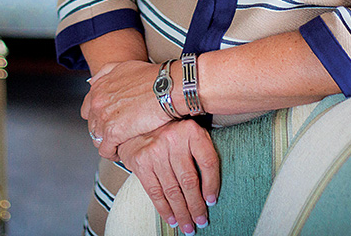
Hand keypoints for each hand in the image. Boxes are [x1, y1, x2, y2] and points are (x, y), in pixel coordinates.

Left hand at [82, 59, 169, 159]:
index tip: (106, 120)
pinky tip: (121, 152)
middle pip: (92, 125)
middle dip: (103, 130)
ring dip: (108, 143)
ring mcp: (103, 118)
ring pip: (97, 138)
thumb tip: (94, 81)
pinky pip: (105, 150)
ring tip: (119, 145)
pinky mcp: (113, 133)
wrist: (166, 87)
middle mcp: (98, 102)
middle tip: (115, 134)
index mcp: (99, 87)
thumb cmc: (152, 77)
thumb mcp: (124, 67)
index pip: (88, 108)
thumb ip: (106, 73)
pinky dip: (112, 153)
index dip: (98, 116)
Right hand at [117, 119, 219, 233]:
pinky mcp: (141, 162)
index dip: (212, 184)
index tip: (212, 201)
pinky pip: (155, 192)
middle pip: (189, 180)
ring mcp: (155, 151)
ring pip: (173, 190)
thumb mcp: (191, 134)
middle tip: (201, 221)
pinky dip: (164, 209)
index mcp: (191, 131)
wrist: (138, 126)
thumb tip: (212, 189)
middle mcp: (173, 139)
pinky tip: (172, 218)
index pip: (208, 162)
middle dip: (196, 206)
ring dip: (181, 212)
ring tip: (188, 225)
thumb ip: (202, 152)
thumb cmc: (171, 134)